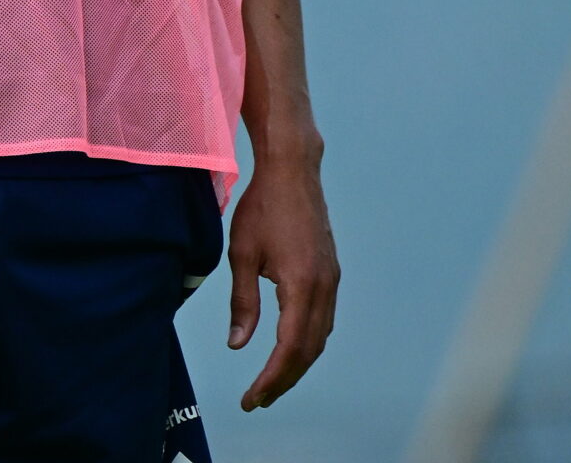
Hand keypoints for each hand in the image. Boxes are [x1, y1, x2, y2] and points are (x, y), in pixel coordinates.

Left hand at [226, 157, 338, 408]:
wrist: (292, 172)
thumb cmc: (262, 208)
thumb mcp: (241, 254)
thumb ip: (242, 303)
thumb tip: (238, 345)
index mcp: (301, 286)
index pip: (289, 348)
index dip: (272, 378)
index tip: (253, 398)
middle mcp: (324, 288)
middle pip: (309, 350)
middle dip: (284, 378)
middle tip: (258, 398)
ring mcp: (332, 281)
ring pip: (320, 337)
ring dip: (297, 363)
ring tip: (271, 381)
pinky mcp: (330, 273)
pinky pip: (323, 319)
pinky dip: (307, 341)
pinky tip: (290, 348)